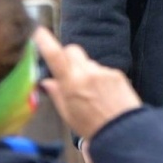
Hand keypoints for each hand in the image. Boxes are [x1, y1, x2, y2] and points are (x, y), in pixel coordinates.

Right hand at [32, 28, 141, 150]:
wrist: (123, 131)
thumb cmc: (91, 126)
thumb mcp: (68, 114)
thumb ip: (56, 94)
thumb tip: (47, 82)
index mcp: (71, 83)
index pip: (55, 56)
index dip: (45, 41)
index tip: (38, 31)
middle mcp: (87, 73)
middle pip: (72, 50)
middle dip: (67, 57)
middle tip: (68, 73)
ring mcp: (104, 72)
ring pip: (89, 62)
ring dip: (86, 71)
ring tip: (91, 93)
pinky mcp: (118, 74)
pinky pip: (104, 70)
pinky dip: (101, 78)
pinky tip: (105, 95)